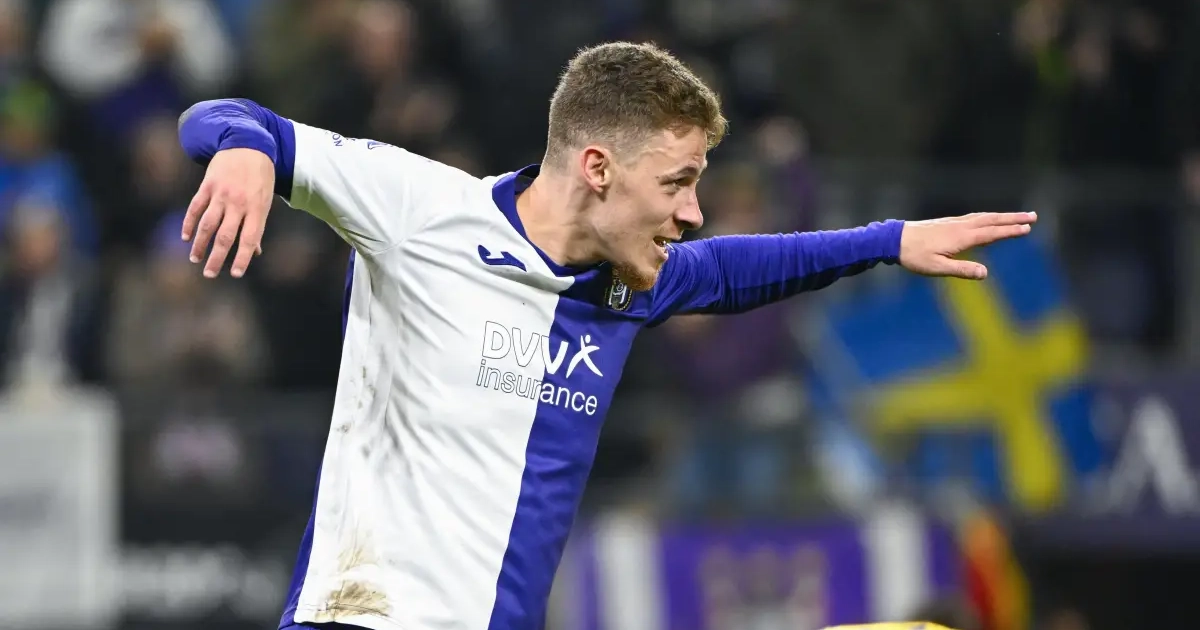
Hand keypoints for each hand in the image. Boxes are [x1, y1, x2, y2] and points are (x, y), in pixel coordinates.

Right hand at [182, 148, 274, 277]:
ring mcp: (221, 194)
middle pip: (225, 236)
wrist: (247, 143)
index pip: (249, 238)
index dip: (243, 257)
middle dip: (217, 258)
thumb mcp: (265, 200)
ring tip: (195, 260)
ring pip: (207, 224)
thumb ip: (258, 225)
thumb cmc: (260, 176)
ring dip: (200, 244)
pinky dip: (189, 223)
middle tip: (210, 274)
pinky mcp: (207, 185)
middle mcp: (238, 203)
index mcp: (257, 208)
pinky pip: (195, 207)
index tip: (236, 274)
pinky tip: (186, 238)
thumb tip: (255, 251)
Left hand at [899, 212, 1036, 279]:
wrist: (894, 240)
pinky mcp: (948, 222)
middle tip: (1034, 216)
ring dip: (1003, 216)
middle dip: (1013, 218)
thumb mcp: (937, 268)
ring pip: (984, 217)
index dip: (1010, 231)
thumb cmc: (915, 256)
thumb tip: (985, 273)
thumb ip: (962, 270)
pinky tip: (988, 218)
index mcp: (962, 237)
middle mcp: (961, 226)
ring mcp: (954, 222)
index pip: (992, 233)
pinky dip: (988, 216)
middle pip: (992, 220)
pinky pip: (974, 217)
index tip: (1028, 228)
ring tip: (1018, 216)